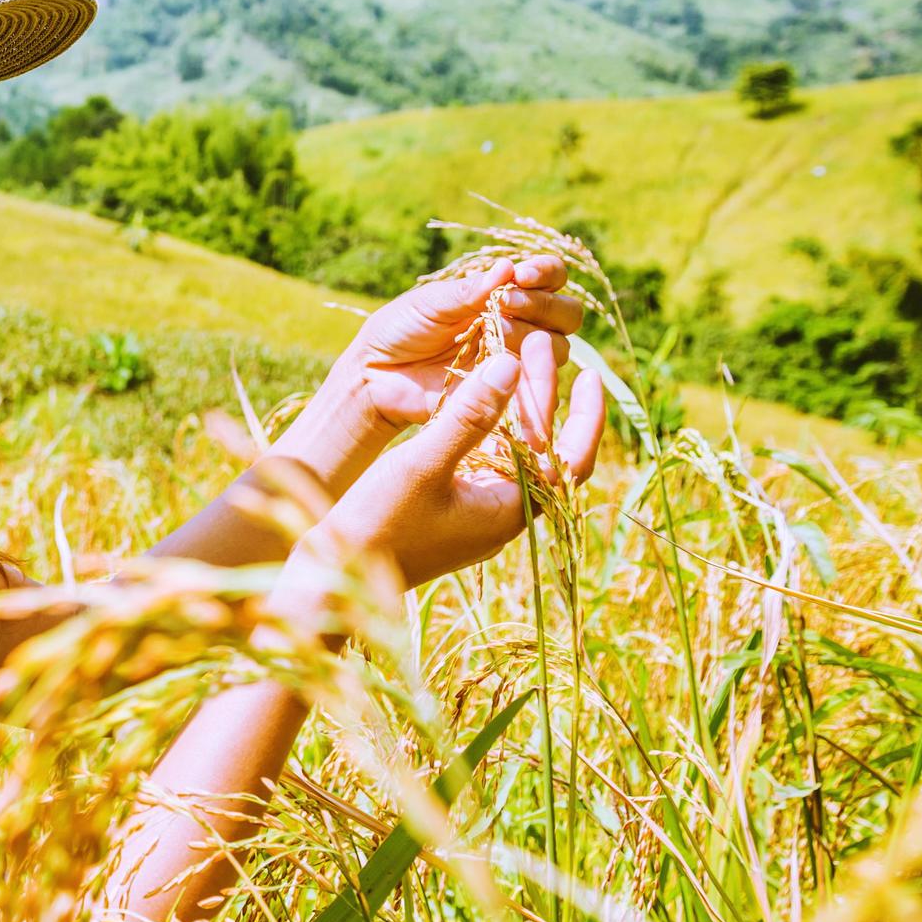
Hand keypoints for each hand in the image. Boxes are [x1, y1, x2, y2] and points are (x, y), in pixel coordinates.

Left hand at [306, 256, 587, 458]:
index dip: (546, 273)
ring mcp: (516, 362)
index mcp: (503, 295)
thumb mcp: (429, 303)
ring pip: (559, 348)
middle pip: (566, 314)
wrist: (375, 376)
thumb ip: (467, 291)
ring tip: (498, 332)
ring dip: (536, 335)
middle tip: (507, 304)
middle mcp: (520, 326)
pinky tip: (505, 367)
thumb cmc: (400, 330)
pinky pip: (537, 387)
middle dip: (544, 304)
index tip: (522, 275)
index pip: (550, 278)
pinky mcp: (508, 395)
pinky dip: (529, 373)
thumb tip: (507, 268)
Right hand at [309, 350, 603, 586]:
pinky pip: (483, 462)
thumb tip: (510, 365)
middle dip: (542, 396)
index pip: (569, 461)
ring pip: (512, 453)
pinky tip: (476, 395)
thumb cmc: (375, 526)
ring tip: (513, 357)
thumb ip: (468, 416)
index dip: (585, 417)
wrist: (330, 577)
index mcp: (508, 512)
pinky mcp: (450, 510)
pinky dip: (487, 426)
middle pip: (541, 450)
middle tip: (541, 344)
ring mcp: (475, 514)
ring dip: (514, 407)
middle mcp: (500, 516)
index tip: (590, 372)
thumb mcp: (421, 465)